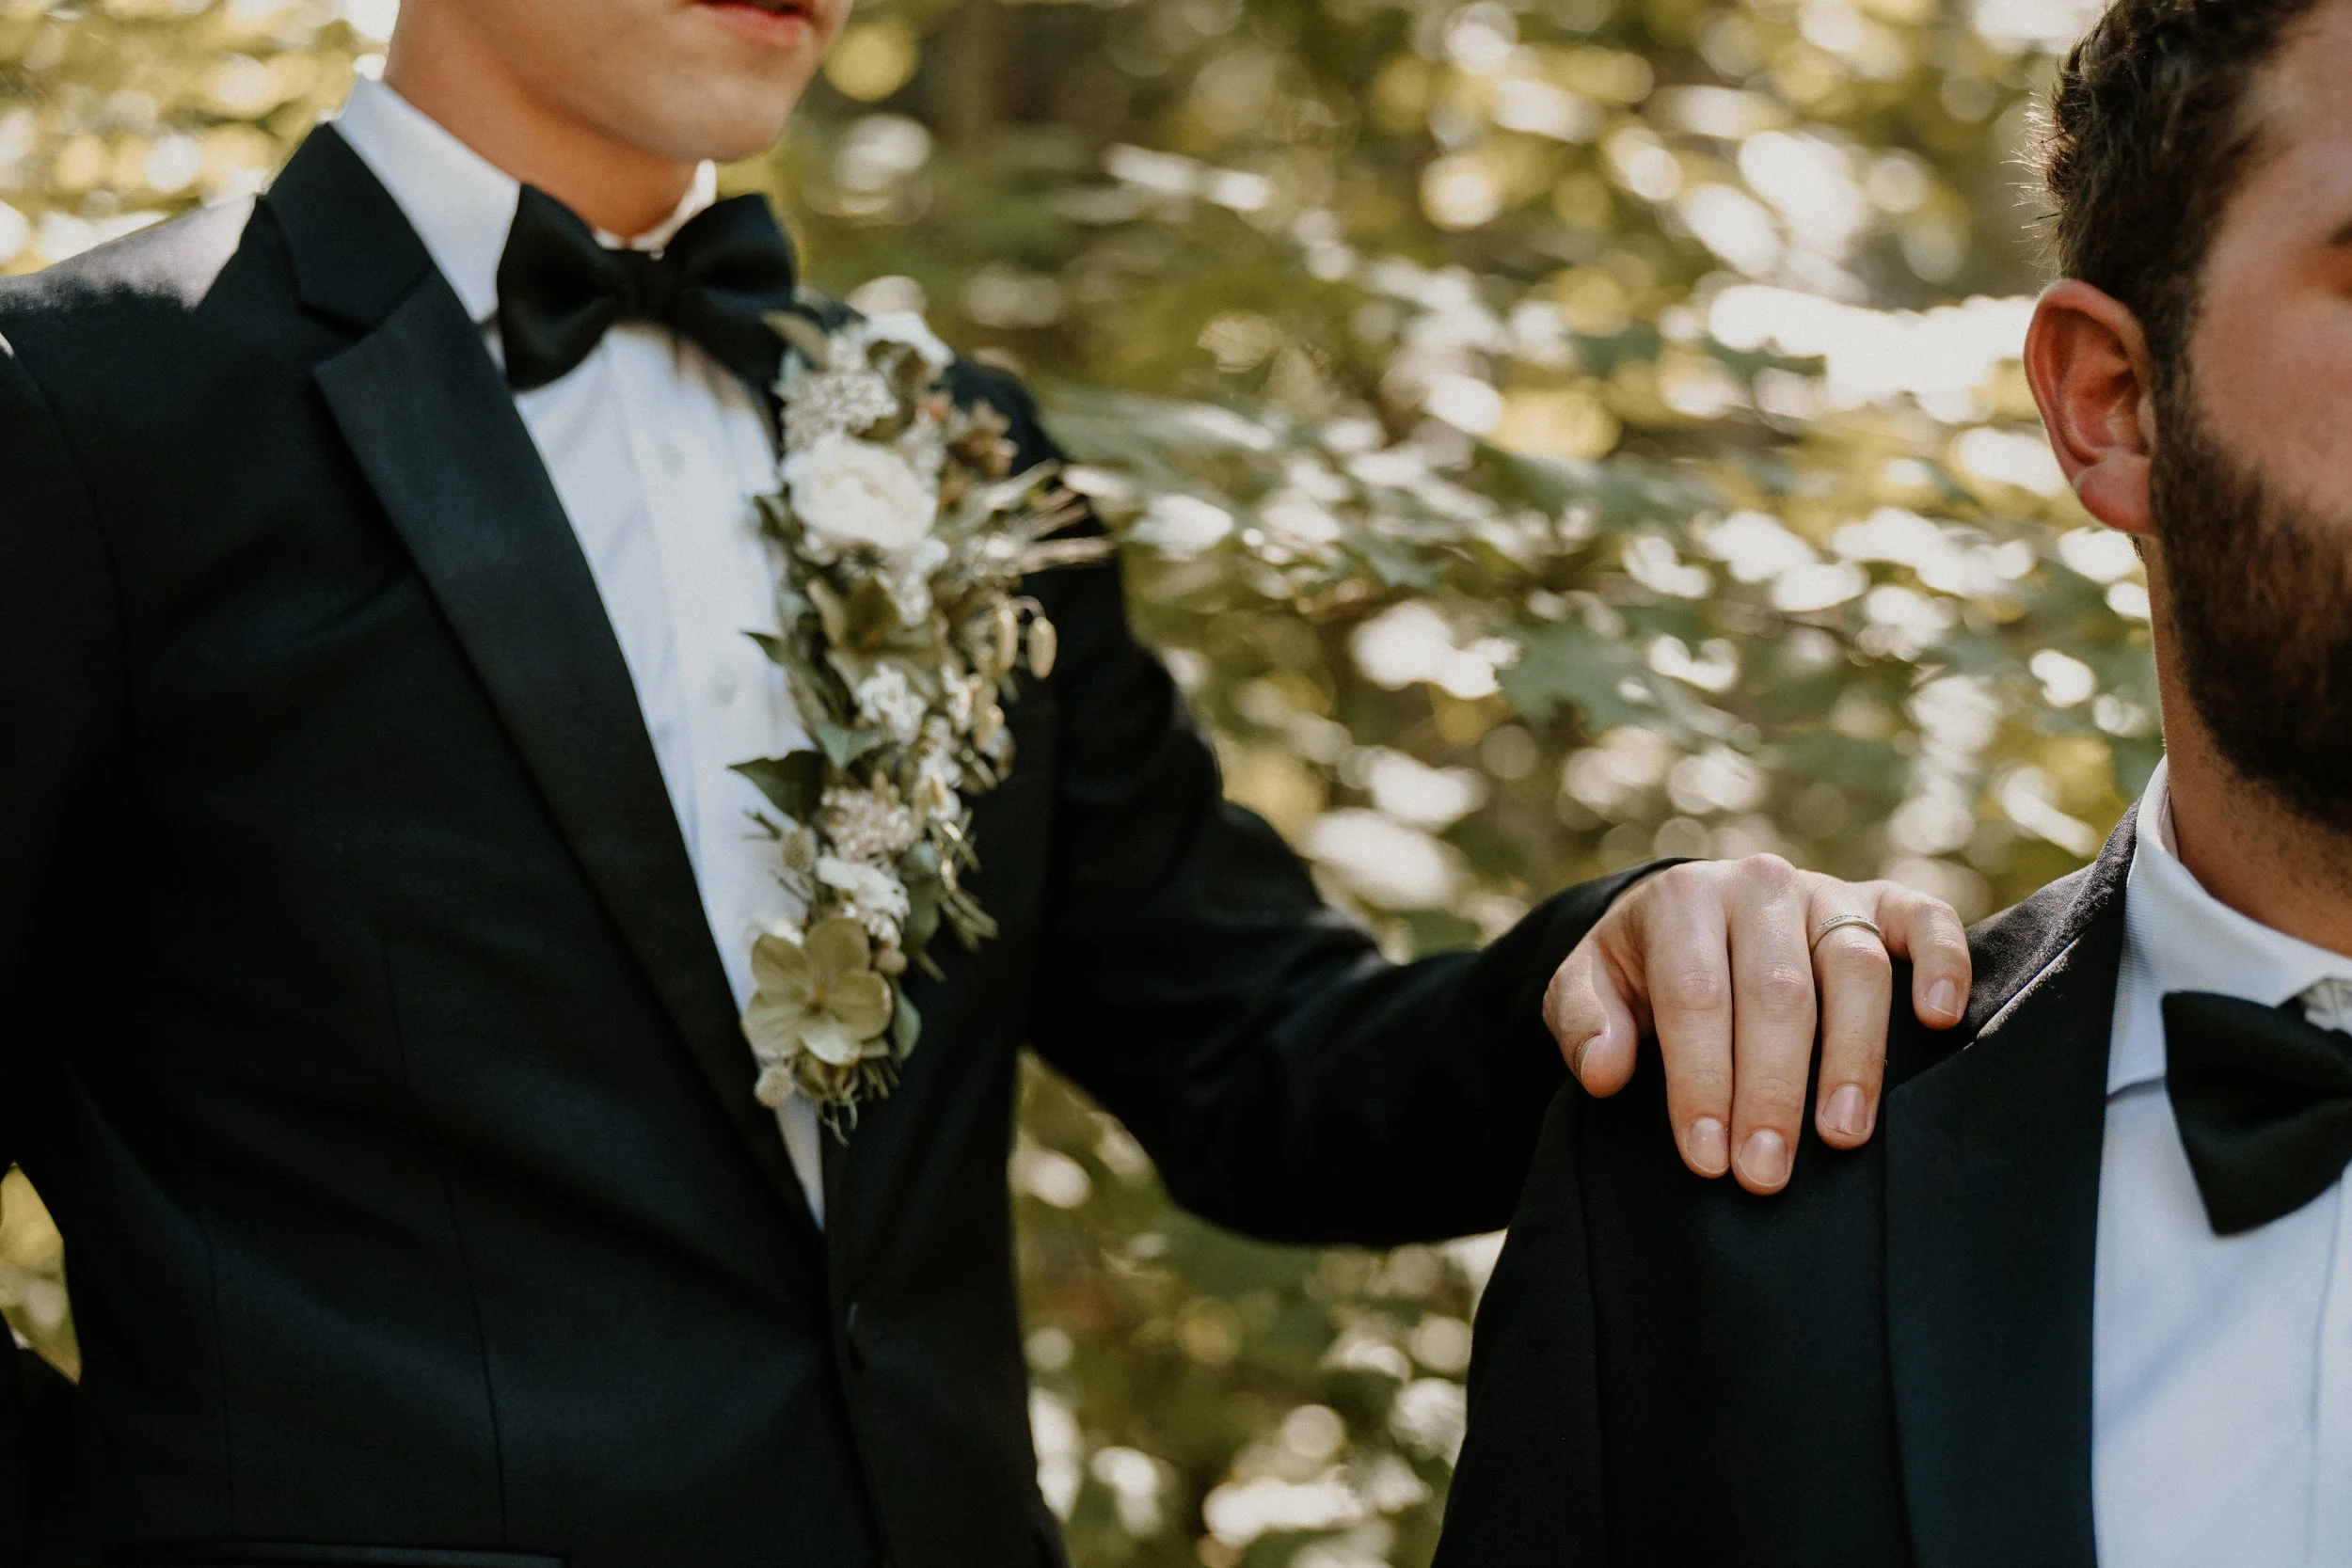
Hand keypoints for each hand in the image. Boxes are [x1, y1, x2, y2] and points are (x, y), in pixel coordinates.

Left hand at [1543, 858, 1969, 1194]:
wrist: (1688, 916)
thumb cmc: (1639, 970)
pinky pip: (1926, 918)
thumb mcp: (1586, 987)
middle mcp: (1758, 887)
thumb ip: (1584, 1023)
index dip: (1701, 1081)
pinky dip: (1942, 961)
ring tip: (1842, 1136)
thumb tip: (1605, 1070)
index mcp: (1682, 901)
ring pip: (1853, 967)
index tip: (1707, 1158)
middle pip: (1776, 991)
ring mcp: (1826, 892)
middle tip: (1766, 1173)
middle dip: (1771, 1090)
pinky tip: (1940, 1021)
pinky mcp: (1882, 902)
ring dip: (1853, 1057)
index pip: (1695, 997)